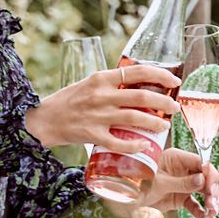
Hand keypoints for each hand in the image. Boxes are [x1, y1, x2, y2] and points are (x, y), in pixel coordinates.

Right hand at [26, 64, 180, 152]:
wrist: (43, 119)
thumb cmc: (68, 101)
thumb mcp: (89, 84)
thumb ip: (111, 84)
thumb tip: (138, 85)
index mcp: (101, 78)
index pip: (137, 71)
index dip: (160, 75)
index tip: (175, 81)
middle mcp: (101, 95)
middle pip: (141, 96)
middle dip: (164, 102)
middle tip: (175, 107)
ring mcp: (97, 115)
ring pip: (134, 118)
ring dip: (155, 122)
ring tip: (165, 125)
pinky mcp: (92, 135)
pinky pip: (118, 142)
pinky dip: (134, 145)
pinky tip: (145, 146)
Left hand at [142, 147, 218, 217]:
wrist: (128, 201)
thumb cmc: (139, 184)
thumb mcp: (160, 183)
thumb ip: (181, 182)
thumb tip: (202, 179)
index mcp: (177, 158)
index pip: (200, 162)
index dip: (209, 173)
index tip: (212, 186)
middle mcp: (184, 169)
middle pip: (206, 177)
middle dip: (212, 191)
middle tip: (213, 204)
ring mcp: (184, 184)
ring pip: (204, 192)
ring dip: (210, 203)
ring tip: (212, 214)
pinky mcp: (182, 198)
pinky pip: (195, 205)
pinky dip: (202, 213)